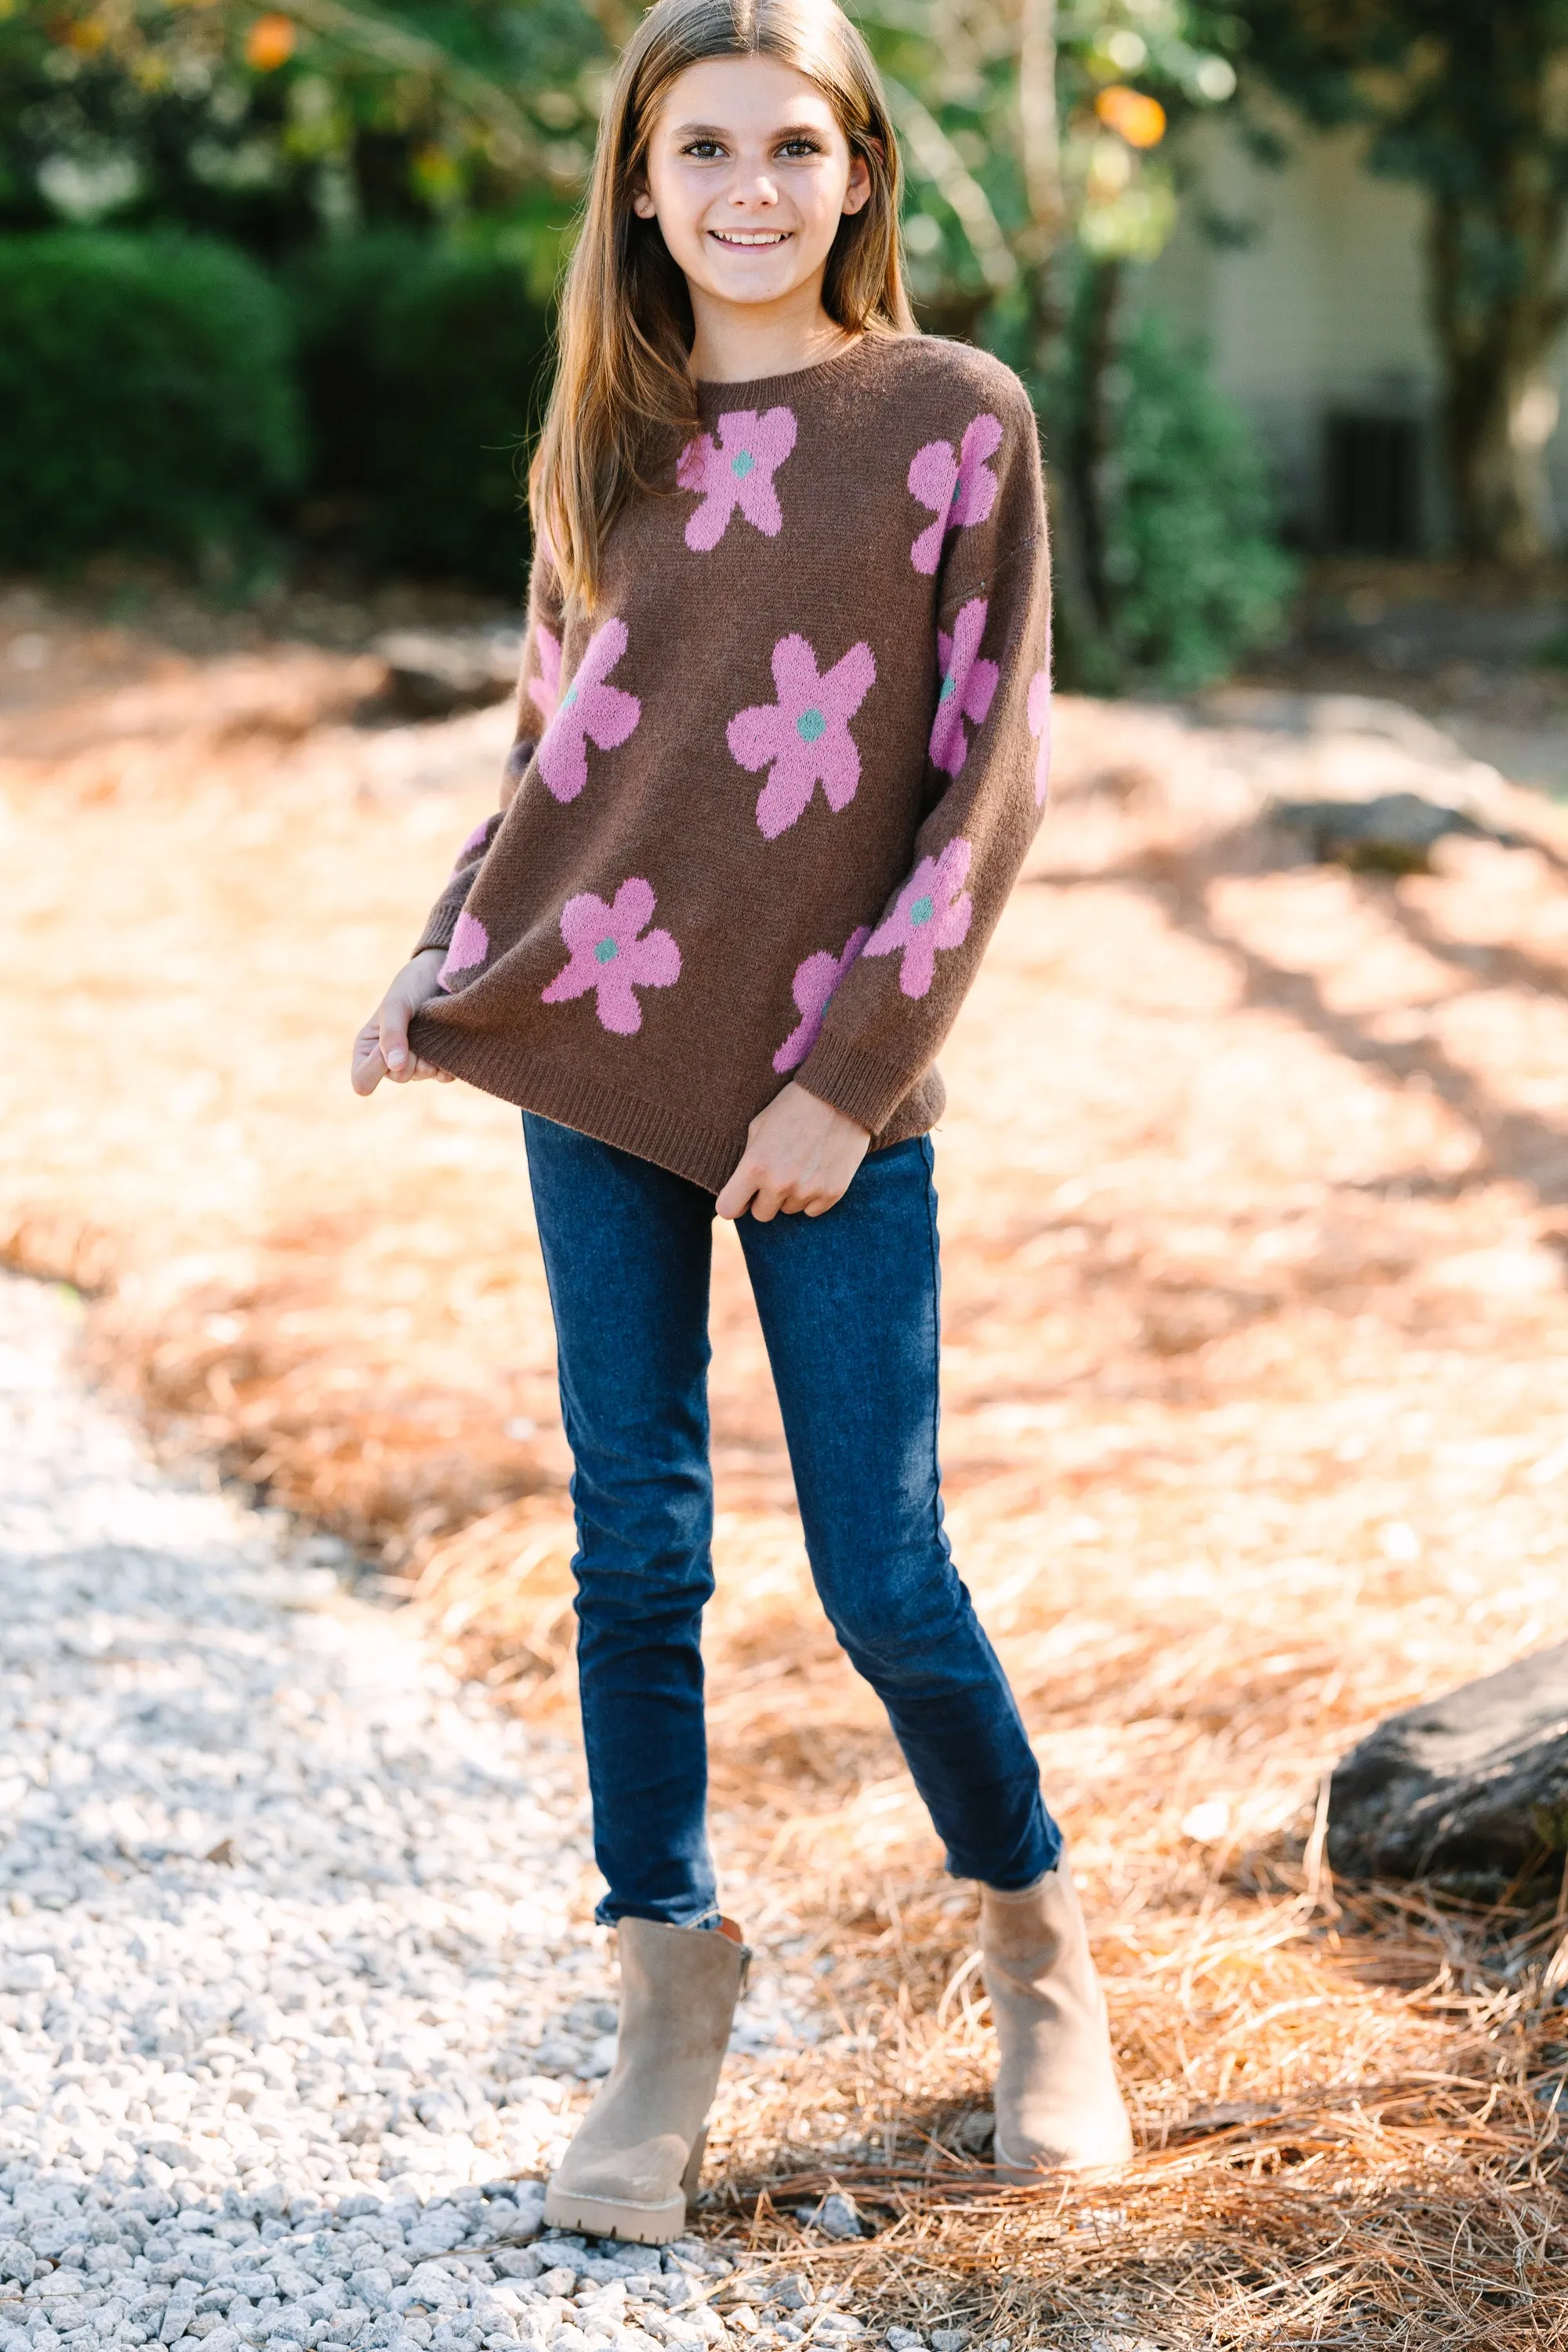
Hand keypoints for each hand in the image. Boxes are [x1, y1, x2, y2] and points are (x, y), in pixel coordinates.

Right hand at [351, 950, 453, 1094]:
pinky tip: (446, 1045)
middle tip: (417, 1033)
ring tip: (431, 1033)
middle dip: (410, 1057)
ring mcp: (415, 1061)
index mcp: (368, 1048)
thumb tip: (395, 1066)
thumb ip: (392, 1034)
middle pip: (398, 1077)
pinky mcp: (437, 1061)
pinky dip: (446, 1063)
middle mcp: (389, 1058)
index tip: (389, 1047)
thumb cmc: (411, 985)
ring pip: (421, 1076)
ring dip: (429, 1057)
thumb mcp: (396, 1004)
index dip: (376, 1068)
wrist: (443, 975)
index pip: (363, 1080)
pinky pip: (443, 1076)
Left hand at [716, 1082, 869, 1221]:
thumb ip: (748, 1161)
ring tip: (801, 1165)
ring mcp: (808, 1190)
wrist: (839, 1096)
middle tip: (776, 1174)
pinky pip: (813, 1210)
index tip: (742, 1195)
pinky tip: (817, 1170)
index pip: (727, 1209)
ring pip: (789, 1210)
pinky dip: (813, 1196)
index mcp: (755, 1166)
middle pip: (761, 1214)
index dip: (733, 1202)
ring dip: (791, 1195)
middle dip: (764, 1198)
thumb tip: (744, 1189)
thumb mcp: (759, 1127)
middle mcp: (779, 1183)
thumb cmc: (793, 1107)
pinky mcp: (832, 1193)